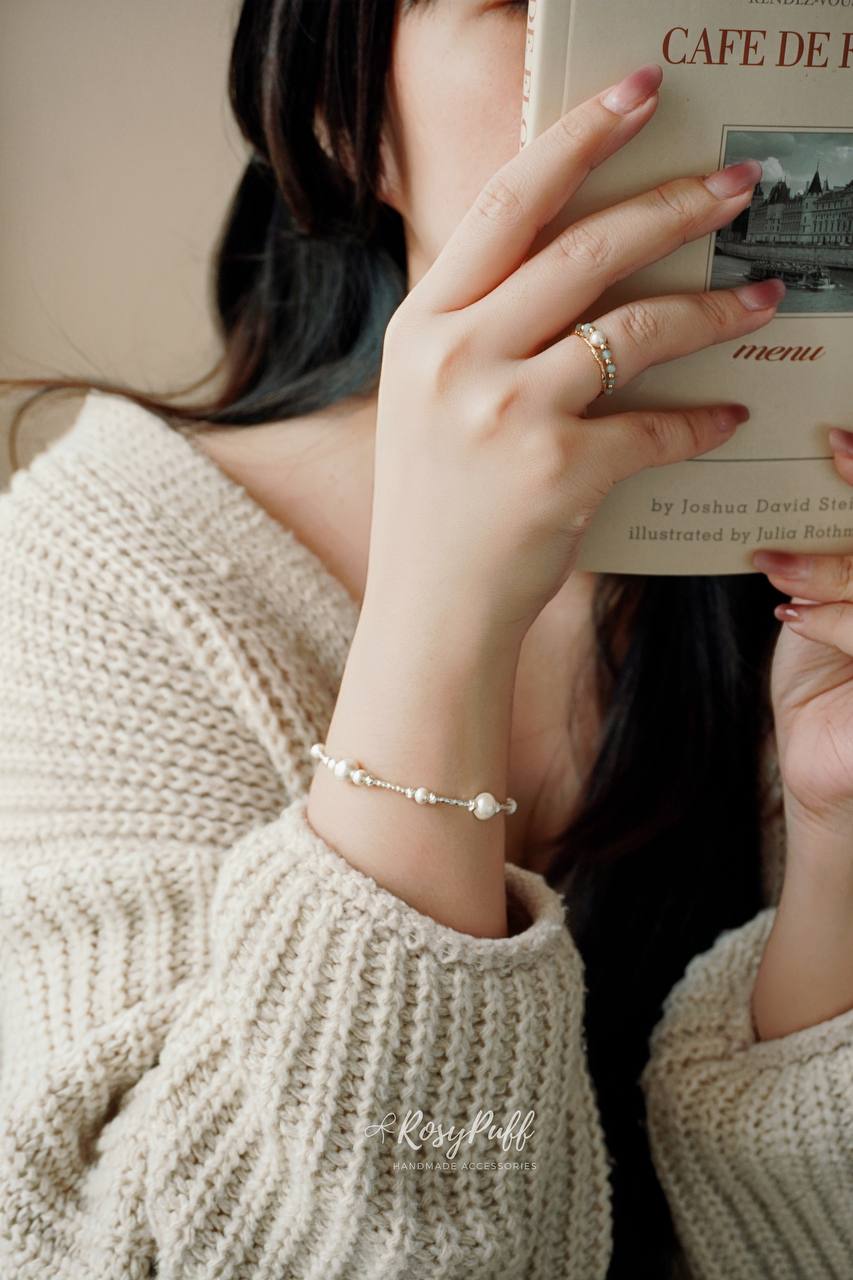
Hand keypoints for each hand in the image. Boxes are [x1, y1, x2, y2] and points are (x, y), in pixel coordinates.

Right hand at [363, 62, 783, 651]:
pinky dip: (701, 422)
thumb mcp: (429, 394)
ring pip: (633, 327)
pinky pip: (653, 427)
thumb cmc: (438, 502)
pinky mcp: (555, 472)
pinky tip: (729, 417)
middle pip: (586, 247)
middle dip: (676, 204)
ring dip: (713, 308)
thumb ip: (478, 324)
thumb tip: (571, 261)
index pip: (507, 203)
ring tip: (765, 294)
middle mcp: (456, 355)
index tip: (639, 94)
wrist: (431, 608)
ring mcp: (503, 412)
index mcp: (423, 324)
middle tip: (740, 186)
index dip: (580, 137)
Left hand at [752, 426, 852, 843]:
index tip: (836, 438)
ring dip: (832, 569)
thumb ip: (829, 548)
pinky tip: (794, 616)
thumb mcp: (827, 601)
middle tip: (824, 466)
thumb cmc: (828, 678)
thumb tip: (807, 470)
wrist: (822, 766)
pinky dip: (833, 620)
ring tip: (780, 571)